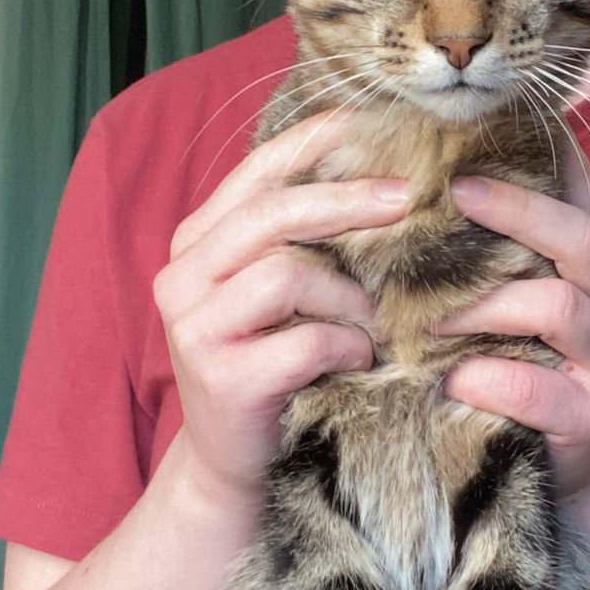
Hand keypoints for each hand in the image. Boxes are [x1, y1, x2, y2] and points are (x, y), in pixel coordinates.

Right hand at [152, 110, 410, 507]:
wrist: (234, 464)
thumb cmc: (272, 366)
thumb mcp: (279, 294)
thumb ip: (301, 239)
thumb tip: (381, 174)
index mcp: (197, 242)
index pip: (255, 173)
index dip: (311, 143)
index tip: (368, 124)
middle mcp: (183, 276)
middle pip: (270, 214)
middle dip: (345, 200)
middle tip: (407, 199)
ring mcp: (194, 328)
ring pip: (286, 274)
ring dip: (349, 294)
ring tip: (376, 318)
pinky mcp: (221, 378)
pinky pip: (304, 340)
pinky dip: (346, 345)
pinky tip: (356, 359)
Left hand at [436, 143, 589, 497]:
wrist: (584, 463)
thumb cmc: (535, 361)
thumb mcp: (527, 292)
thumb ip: (503, 243)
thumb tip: (436, 169)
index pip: (583, 191)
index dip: (545, 154)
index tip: (487, 126)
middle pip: (581, 237)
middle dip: (516, 209)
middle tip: (452, 193)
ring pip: (557, 306)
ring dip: (484, 303)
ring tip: (427, 314)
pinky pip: (537, 388)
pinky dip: (487, 377)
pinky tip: (450, 377)